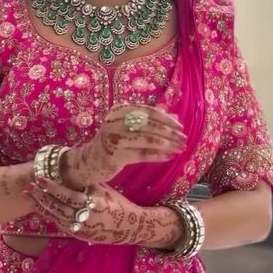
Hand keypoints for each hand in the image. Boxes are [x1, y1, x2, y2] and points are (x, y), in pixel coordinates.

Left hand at [23, 178, 181, 247]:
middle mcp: (85, 218)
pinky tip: (40, 207)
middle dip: (41, 197)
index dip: (52, 187)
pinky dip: (49, 215)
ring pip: (56, 217)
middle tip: (27, 187)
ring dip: (41, 206)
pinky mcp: (79, 234)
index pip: (67, 195)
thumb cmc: (116, 202)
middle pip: (57, 208)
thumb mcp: (103, 189)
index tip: (39, 178)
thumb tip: (67, 168)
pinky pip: (60, 224)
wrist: (129, 226)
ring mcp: (81, 229)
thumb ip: (85, 182)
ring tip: (28, 196)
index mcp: (92, 204)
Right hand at [60, 104, 186, 189]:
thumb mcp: (128, 128)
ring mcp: (113, 138)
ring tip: (180, 148)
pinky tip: (168, 157)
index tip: (179, 126)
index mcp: (118, 111)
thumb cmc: (112, 142)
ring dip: (166, 144)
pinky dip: (156, 155)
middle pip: (148, 125)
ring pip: (146, 139)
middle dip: (169, 132)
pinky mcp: (114, 155)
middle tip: (183, 138)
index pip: (146, 111)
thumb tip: (173, 117)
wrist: (89, 161)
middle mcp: (114, 122)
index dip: (164, 118)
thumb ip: (148, 121)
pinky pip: (141, 154)